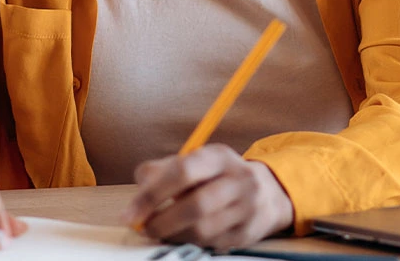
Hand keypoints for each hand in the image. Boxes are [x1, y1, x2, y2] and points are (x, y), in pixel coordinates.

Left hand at [120, 144, 294, 249]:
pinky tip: (181, 237)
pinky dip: (190, 243)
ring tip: (160, 232)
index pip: (183, 171)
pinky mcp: (247, 233)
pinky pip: (212, 244)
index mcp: (219, 156)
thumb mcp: (198, 161)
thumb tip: (141, 181)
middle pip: (195, 205)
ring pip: (203, 230)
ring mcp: (246, 208)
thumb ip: (165, 168)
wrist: (269, 193)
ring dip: (174, 235)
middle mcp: (237, 180)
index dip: (152, 194)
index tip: (130, 213)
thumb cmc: (220, 176)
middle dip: (162, 221)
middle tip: (144, 228)